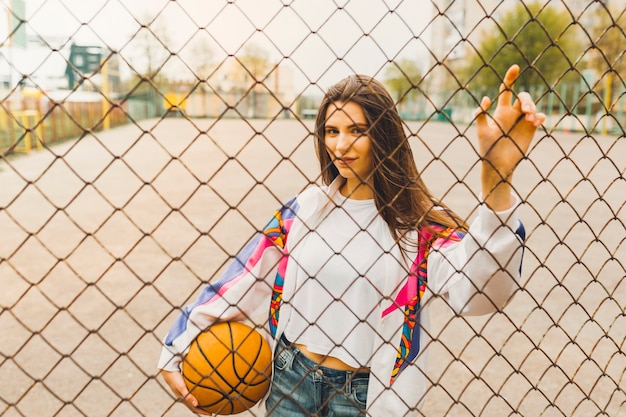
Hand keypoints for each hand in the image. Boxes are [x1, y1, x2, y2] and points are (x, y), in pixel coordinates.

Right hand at [160, 370, 212, 414]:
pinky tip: (204, 389)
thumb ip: (188, 396)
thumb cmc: (175, 379)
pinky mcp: (185, 387)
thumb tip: (196, 404)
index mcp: (183, 400)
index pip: (194, 409)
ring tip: (210, 401)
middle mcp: (184, 397)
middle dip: (203, 408)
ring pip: (194, 399)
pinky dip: (198, 394)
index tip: (210, 414)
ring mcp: (184, 392)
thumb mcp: (181, 387)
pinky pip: (193, 392)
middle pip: (194, 405)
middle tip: (212, 409)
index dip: (202, 412)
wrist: (168, 371)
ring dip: (201, 402)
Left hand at [474, 64, 545, 210]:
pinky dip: (540, 116)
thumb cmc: (487, 148)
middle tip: (525, 110)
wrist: (498, 165)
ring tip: (530, 118)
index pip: (506, 90)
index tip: (515, 67)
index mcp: (500, 111)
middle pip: (523, 97)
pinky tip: (535, 121)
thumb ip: (481, 115)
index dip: (510, 78)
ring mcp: (523, 121)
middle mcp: (512, 114)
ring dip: (533, 108)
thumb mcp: (482, 131)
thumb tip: (486, 98)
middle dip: (526, 100)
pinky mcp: (531, 129)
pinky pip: (540, 117)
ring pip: (532, 106)